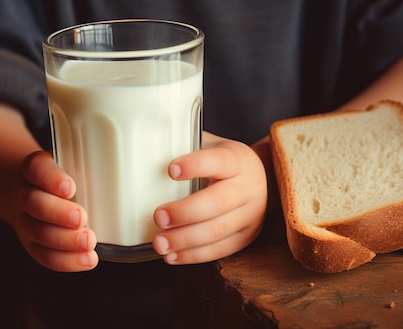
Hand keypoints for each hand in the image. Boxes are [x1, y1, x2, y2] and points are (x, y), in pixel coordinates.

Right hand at [10, 151, 98, 271]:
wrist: (33, 191)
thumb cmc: (62, 176)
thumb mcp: (71, 162)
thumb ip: (89, 166)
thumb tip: (125, 169)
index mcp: (34, 169)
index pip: (36, 169)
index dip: (50, 179)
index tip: (69, 187)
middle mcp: (25, 194)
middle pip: (34, 203)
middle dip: (59, 213)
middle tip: (81, 218)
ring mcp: (25, 221)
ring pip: (38, 232)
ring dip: (65, 240)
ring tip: (89, 242)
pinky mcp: (32, 244)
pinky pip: (45, 256)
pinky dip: (67, 260)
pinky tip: (87, 259)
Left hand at [152, 132, 267, 263]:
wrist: (261, 179)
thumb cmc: (222, 161)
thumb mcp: (210, 146)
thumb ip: (184, 146)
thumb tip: (141, 149)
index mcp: (238, 159)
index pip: (219, 161)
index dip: (195, 165)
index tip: (170, 170)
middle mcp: (249, 187)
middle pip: (217, 203)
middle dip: (184, 212)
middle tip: (158, 216)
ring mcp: (251, 215)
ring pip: (217, 231)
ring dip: (184, 240)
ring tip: (159, 243)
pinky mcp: (246, 237)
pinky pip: (220, 250)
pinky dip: (193, 255)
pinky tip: (172, 256)